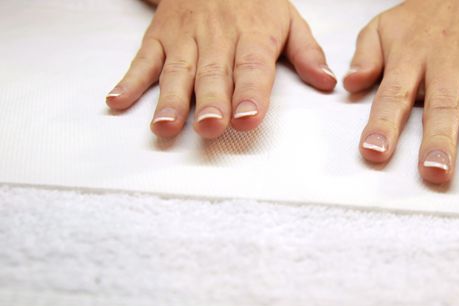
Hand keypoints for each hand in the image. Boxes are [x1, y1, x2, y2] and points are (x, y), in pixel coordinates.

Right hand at [106, 0, 335, 138]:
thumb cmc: (254, 2)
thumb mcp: (288, 19)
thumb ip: (306, 53)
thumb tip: (328, 83)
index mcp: (253, 35)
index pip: (252, 67)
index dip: (250, 94)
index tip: (248, 119)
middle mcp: (217, 38)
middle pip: (213, 73)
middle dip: (211, 102)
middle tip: (210, 127)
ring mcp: (184, 38)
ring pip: (177, 71)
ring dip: (170, 100)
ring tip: (165, 126)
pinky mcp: (158, 37)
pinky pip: (142, 60)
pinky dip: (128, 81)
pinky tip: (117, 101)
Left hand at [344, 0, 458, 183]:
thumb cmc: (418, 22)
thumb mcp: (382, 28)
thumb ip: (365, 57)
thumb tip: (350, 84)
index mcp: (410, 56)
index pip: (394, 94)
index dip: (383, 124)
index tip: (374, 153)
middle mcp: (447, 62)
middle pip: (443, 105)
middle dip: (439, 140)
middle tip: (435, 172)